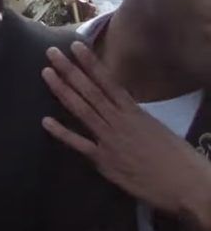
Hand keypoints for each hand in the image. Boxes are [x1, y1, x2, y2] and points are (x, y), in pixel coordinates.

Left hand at [41, 42, 210, 220]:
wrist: (186, 183)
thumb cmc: (176, 157)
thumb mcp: (155, 127)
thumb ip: (133, 116)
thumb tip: (120, 106)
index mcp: (134, 111)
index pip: (108, 81)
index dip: (90, 63)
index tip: (75, 46)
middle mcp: (119, 120)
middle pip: (90, 90)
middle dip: (69, 70)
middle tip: (50, 52)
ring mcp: (109, 139)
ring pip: (82, 109)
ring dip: (62, 90)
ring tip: (46, 72)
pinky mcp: (104, 160)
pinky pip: (78, 144)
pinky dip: (61, 132)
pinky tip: (45, 121)